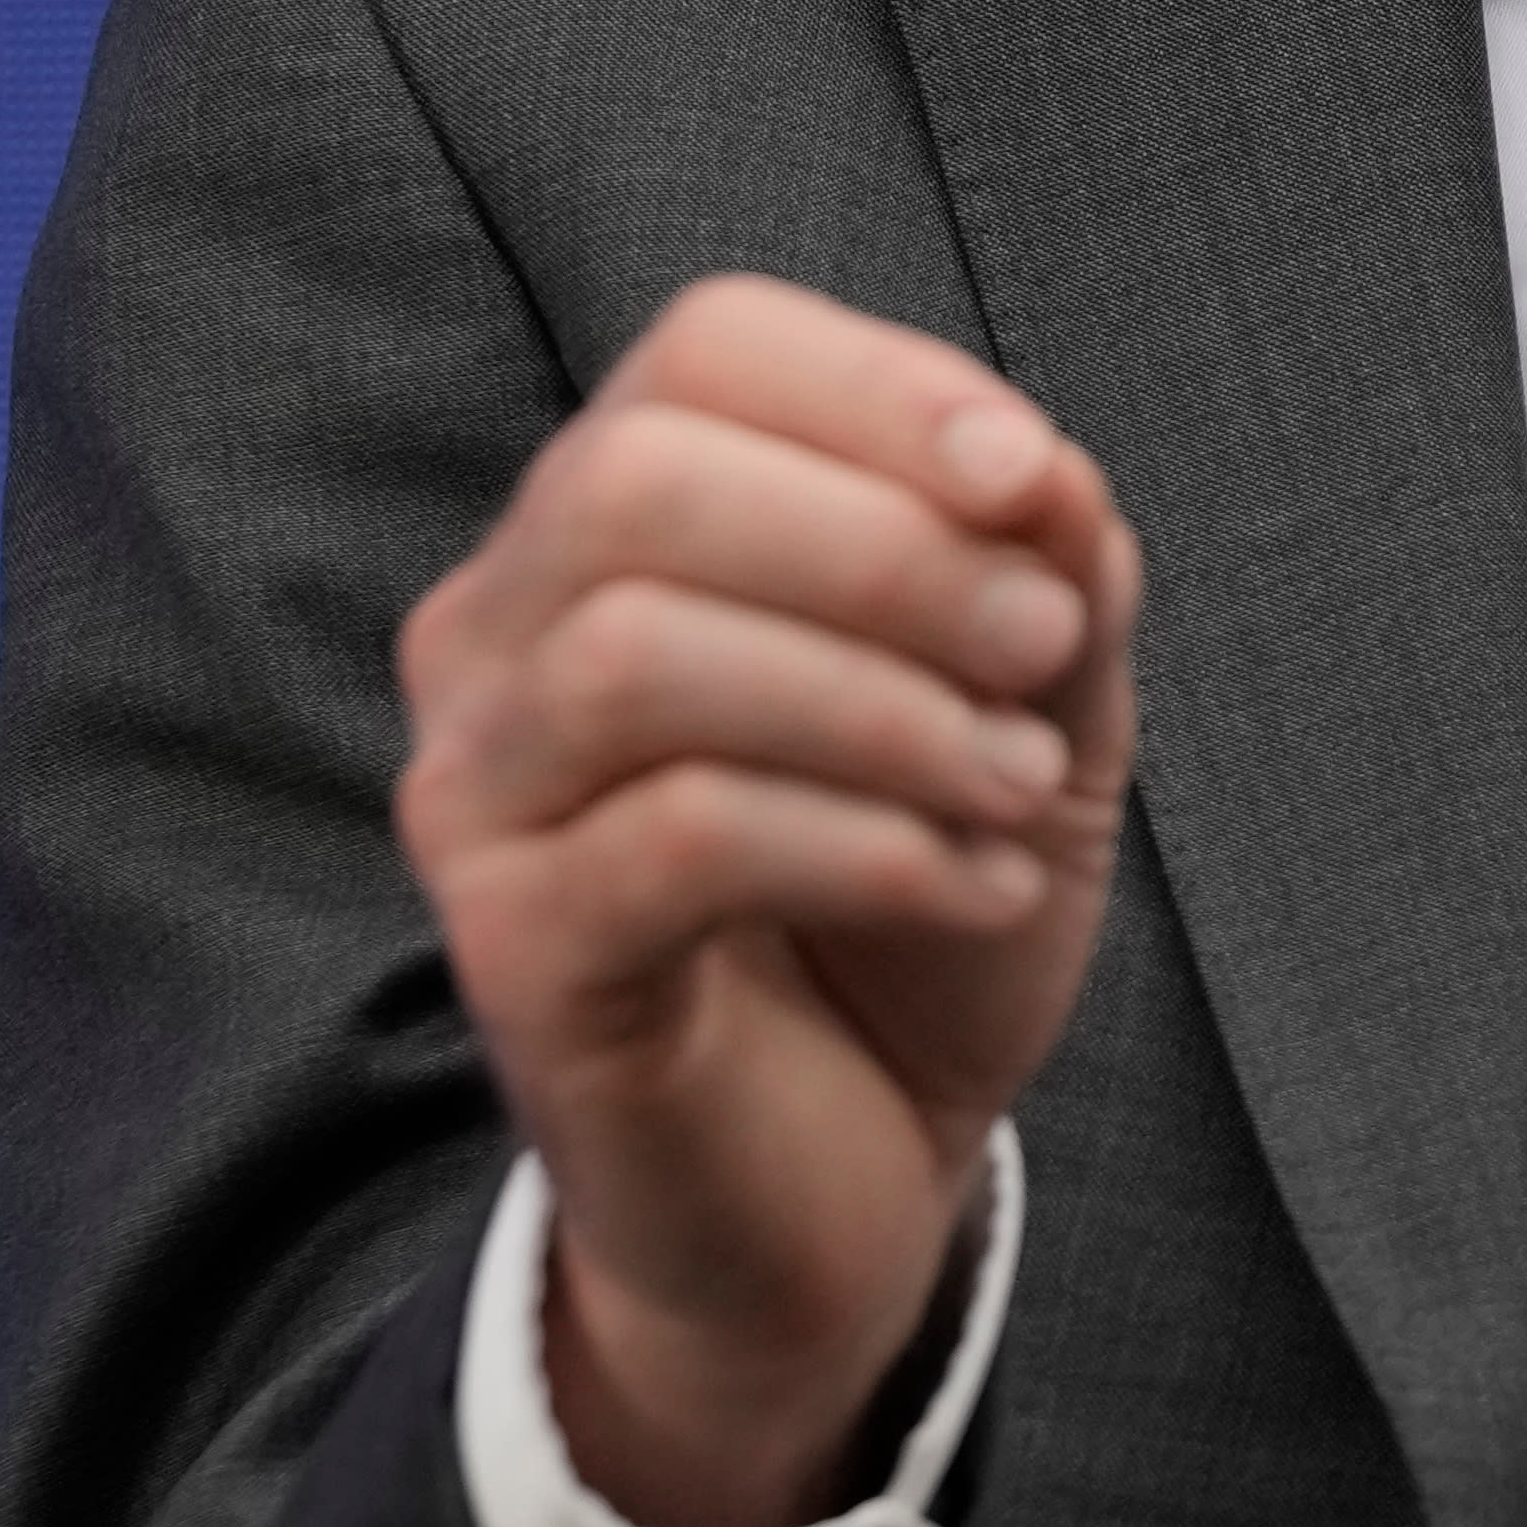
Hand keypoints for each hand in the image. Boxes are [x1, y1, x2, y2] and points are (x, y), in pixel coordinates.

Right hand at [393, 274, 1142, 1526]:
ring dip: (877, 703)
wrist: (853, 1174)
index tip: (1032, 478)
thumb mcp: (1031, 710)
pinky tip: (976, 887)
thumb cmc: (917, 900)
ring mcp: (480, 791)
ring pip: (635, 655)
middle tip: (1042, 652)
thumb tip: (1046, 474)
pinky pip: (669, 840)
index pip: (704, 352)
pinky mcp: (508, 948)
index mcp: (618, 522)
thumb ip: (1045, 571)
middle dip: (882, 547)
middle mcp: (502, 630)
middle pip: (639, 479)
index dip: (877, 388)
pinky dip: (863, 844)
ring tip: (1013, 782)